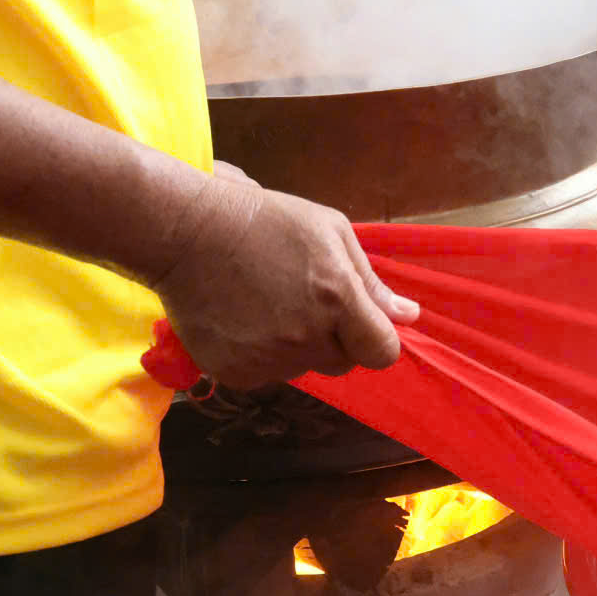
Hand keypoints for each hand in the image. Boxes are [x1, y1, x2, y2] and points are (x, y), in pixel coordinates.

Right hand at [150, 163, 421, 388]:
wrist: (188, 234)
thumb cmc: (267, 221)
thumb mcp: (329, 232)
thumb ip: (371, 282)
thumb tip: (408, 317)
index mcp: (337, 299)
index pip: (381, 352)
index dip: (377, 339)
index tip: (363, 323)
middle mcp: (305, 337)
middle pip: (343, 362)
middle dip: (335, 338)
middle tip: (305, 299)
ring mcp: (267, 360)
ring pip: (303, 368)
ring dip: (297, 345)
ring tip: (268, 301)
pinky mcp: (234, 374)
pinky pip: (266, 374)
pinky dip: (261, 355)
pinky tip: (244, 318)